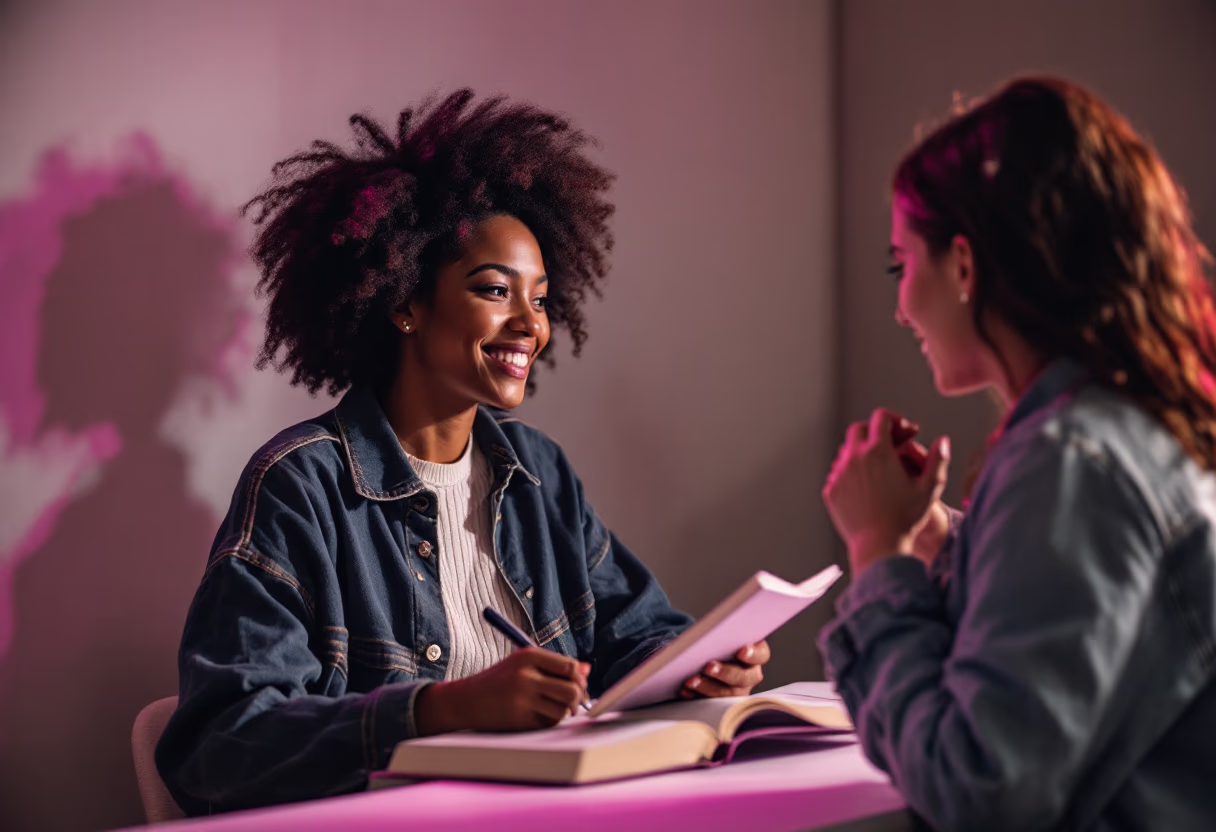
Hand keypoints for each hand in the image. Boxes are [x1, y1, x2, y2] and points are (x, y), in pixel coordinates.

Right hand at [415, 648, 589, 734]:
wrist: (465, 701)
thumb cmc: (499, 680)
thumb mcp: (523, 664)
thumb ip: (555, 666)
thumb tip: (587, 670)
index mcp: (528, 656)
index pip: (570, 667)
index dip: (579, 678)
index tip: (577, 684)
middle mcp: (525, 677)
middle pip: (572, 690)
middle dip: (579, 698)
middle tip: (574, 702)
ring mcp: (522, 700)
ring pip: (563, 710)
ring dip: (564, 712)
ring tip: (553, 708)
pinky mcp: (518, 720)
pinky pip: (548, 723)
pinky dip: (550, 721)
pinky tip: (538, 716)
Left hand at [679, 640, 769, 698]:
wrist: (709, 654)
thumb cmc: (719, 640)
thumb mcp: (725, 635)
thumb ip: (724, 634)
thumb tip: (709, 633)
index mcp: (756, 655)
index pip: (761, 655)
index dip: (753, 654)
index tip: (741, 651)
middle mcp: (751, 674)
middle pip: (743, 677)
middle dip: (725, 672)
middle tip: (708, 667)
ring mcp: (738, 690)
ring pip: (726, 692)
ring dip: (707, 687)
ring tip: (691, 680)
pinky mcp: (722, 701)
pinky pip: (710, 702)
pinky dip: (695, 695)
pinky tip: (685, 689)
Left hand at [822, 408, 950, 573]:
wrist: (878, 546)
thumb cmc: (906, 519)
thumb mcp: (929, 489)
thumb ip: (937, 461)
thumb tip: (943, 441)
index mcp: (879, 452)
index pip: (881, 418)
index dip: (895, 420)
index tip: (905, 432)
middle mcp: (855, 458)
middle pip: (858, 428)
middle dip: (874, 432)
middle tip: (889, 444)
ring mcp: (840, 474)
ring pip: (846, 450)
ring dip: (860, 452)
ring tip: (878, 467)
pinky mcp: (831, 490)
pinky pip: (838, 472)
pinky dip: (850, 472)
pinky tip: (865, 485)